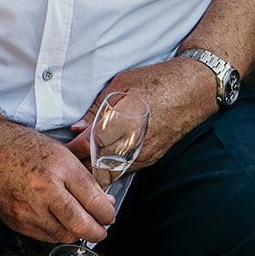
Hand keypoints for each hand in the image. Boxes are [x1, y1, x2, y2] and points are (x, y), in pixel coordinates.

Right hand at [0, 122, 115, 243]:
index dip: (108, 212)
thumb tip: (105, 202)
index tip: (110, 213)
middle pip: (82, 225)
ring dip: (78, 234)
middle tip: (103, 229)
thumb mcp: (59, 151)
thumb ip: (83, 177)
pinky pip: (44, 237)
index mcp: (60, 167)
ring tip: (82, 225)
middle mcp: (45, 190)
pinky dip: (57, 233)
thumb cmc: (21, 145)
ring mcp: (28, 209)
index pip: (95, 200)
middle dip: (99, 232)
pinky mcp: (15, 221)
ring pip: (65, 235)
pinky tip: (60, 223)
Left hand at [66, 58, 216, 167]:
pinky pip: (124, 170)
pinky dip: (111, 167)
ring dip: (94, 169)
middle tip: (66, 159)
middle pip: (94, 167)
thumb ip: (97, 110)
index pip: (84, 148)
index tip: (61, 149)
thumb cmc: (157, 82)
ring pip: (109, 173)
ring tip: (82, 160)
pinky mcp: (151, 159)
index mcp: (119, 125)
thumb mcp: (121, 86)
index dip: (69, 150)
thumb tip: (78, 128)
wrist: (193, 90)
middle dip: (78, 164)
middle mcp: (131, 145)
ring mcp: (142, 156)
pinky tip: (103, 158)